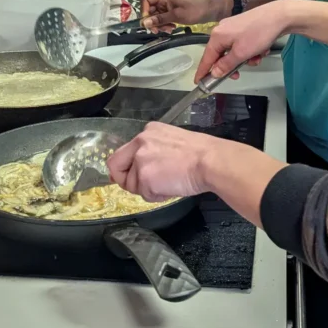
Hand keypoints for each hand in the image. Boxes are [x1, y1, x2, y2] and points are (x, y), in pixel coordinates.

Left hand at [108, 122, 285, 226]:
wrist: (210, 161)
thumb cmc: (202, 154)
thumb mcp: (173, 143)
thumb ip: (154, 151)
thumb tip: (142, 169)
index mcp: (148, 132)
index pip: (125, 151)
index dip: (125, 167)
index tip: (128, 176)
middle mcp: (140, 141)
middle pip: (116, 165)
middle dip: (127, 180)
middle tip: (144, 186)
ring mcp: (140, 159)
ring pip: (133, 183)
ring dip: (149, 189)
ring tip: (171, 184)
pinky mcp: (143, 177)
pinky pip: (144, 194)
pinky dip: (157, 196)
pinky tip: (172, 187)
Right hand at [141, 0, 230, 31]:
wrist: (208, 12)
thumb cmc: (194, 11)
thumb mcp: (176, 15)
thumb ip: (160, 19)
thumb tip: (144, 23)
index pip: (145, 0)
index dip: (144, 11)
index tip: (148, 22)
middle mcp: (163, 0)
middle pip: (149, 10)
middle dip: (153, 21)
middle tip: (158, 30)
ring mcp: (167, 7)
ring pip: (155, 16)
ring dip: (159, 25)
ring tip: (169, 30)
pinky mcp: (171, 12)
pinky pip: (162, 19)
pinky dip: (165, 25)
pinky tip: (172, 29)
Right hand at [195, 0, 292, 81]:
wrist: (279, 15)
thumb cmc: (259, 33)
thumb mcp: (241, 53)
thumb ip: (226, 64)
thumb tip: (214, 72)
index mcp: (217, 36)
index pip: (206, 58)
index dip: (203, 72)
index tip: (198, 82)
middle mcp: (222, 30)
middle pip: (221, 55)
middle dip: (232, 65)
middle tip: (238, 74)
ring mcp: (233, 27)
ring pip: (234, 51)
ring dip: (245, 58)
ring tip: (257, 57)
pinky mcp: (244, 27)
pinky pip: (242, 44)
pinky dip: (251, 50)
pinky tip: (261, 49)